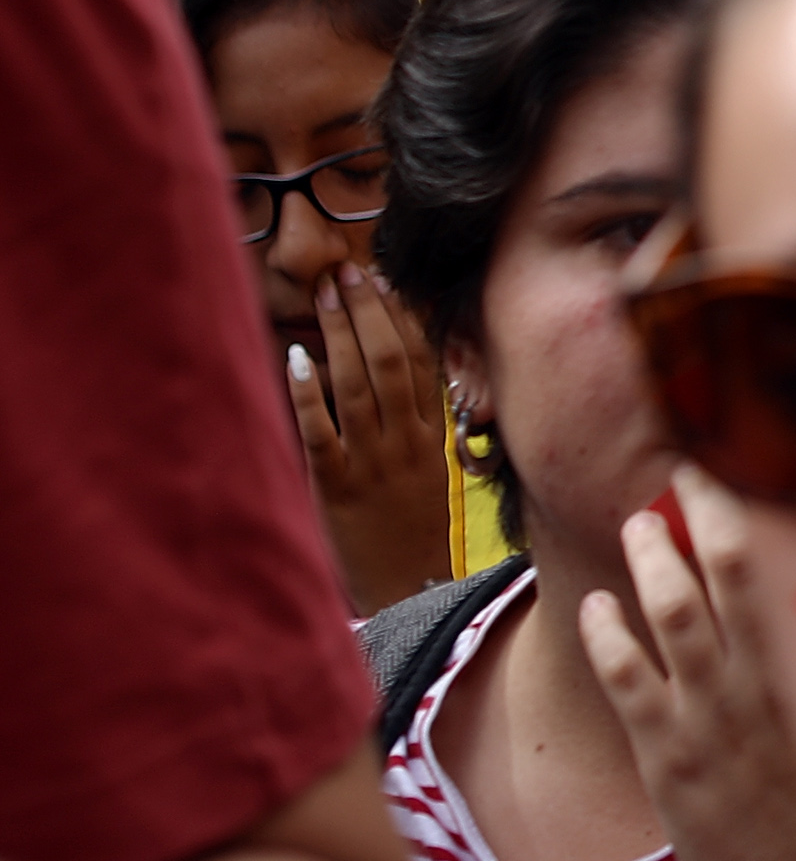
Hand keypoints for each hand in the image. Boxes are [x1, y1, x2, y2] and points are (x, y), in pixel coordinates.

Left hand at [291, 263, 456, 609]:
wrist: (407, 588)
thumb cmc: (415, 530)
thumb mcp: (434, 470)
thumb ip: (424, 422)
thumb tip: (413, 374)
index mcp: (432, 433)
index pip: (419, 358)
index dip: (401, 315)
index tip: (384, 280)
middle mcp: (405, 439)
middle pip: (388, 359)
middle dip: (366, 311)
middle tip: (346, 273)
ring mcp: (371, 460)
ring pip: (357, 383)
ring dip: (339, 333)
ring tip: (324, 295)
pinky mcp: (337, 486)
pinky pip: (321, 429)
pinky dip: (308, 391)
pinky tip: (296, 357)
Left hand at [583, 474, 795, 860]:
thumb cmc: (790, 807)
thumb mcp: (783, 732)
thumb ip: (756, 684)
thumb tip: (731, 633)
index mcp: (773, 673)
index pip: (754, 578)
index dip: (728, 521)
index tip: (708, 478)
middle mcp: (743, 684)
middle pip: (722, 582)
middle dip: (693, 524)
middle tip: (671, 479)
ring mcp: (707, 719)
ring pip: (680, 621)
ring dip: (654, 567)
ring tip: (636, 525)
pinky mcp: (671, 758)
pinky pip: (635, 689)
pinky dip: (611, 643)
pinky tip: (594, 611)